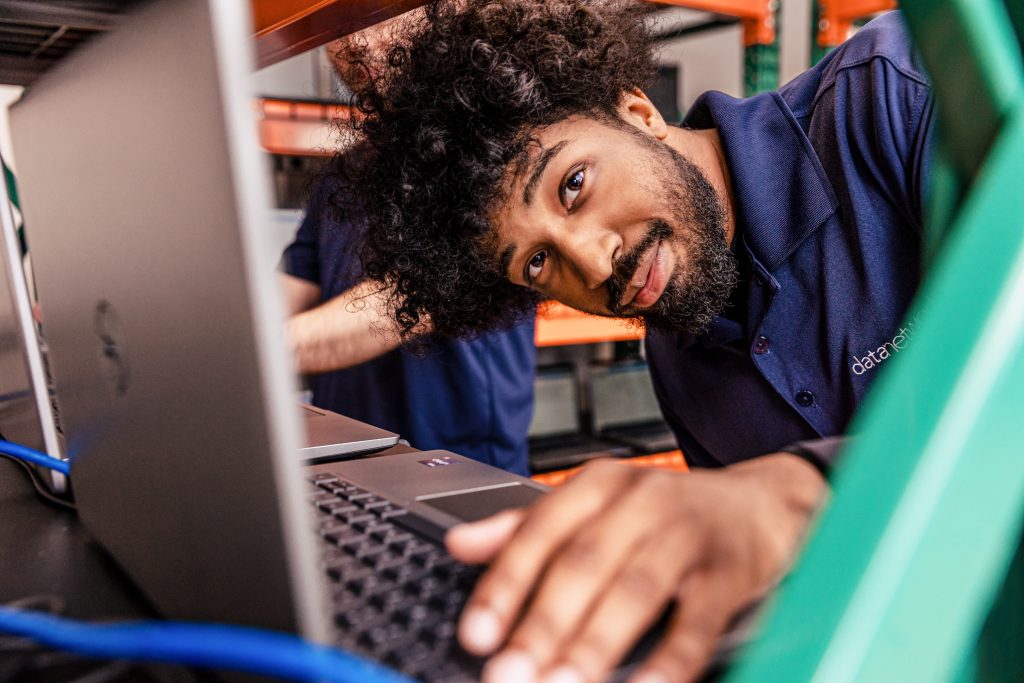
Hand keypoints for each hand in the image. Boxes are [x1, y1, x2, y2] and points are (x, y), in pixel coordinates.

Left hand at [445, 453, 825, 682]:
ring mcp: (687, 536)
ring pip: (634, 592)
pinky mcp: (728, 575)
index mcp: (599, 486)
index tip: (476, 634)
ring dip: (593, 645)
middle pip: (583, 565)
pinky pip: (695, 623)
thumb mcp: (595, 505)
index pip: (540, 532)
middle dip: (541, 626)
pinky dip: (668, 662)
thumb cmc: (666, 512)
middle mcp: (641, 503)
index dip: (504, 584)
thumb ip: (526, 527)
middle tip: (508, 675)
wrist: (760, 503)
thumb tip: (459, 545)